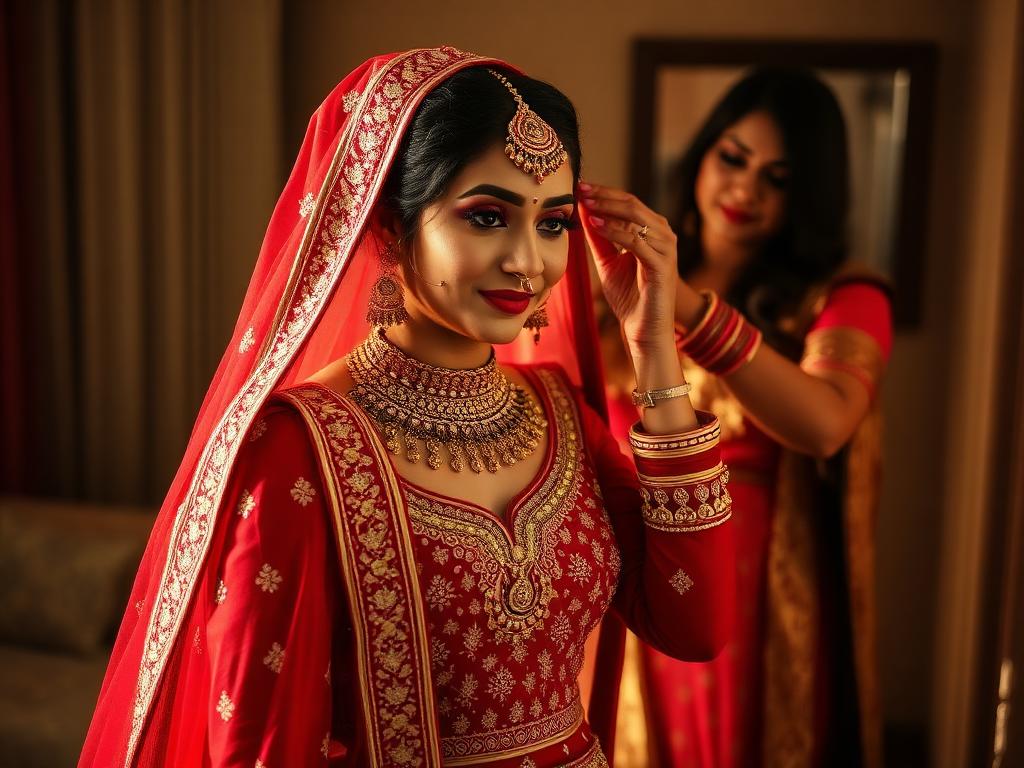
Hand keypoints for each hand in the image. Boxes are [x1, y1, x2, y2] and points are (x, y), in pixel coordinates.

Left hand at [578, 182, 678, 353]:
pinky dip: (615, 232)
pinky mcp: (662, 265)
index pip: (628, 202)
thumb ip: (600, 239)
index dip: (604, 193)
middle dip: (604, 195)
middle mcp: (663, 235)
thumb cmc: (630, 297)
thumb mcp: (608, 262)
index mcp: (652, 232)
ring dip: (608, 209)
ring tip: (585, 204)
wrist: (643, 329)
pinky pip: (637, 241)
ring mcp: (665, 249)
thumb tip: (585, 213)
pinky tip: (596, 226)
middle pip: (632, 204)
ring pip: (636, 218)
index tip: (580, 186)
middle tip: (581, 189)